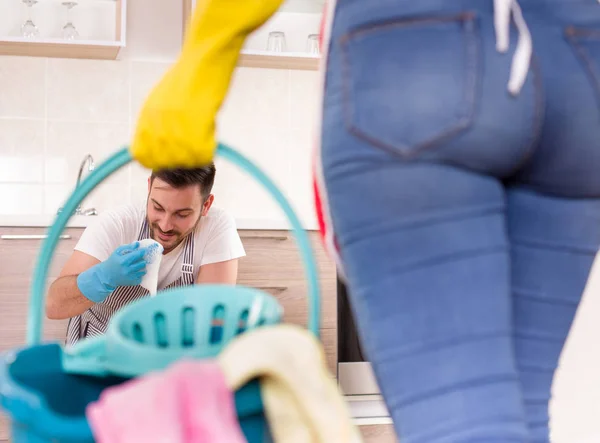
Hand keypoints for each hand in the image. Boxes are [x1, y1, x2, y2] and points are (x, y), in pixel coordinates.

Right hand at [77, 242, 147, 302]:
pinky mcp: (131, 282)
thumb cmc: (113, 261)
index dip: (142, 251)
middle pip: (143, 263)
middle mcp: (127, 269)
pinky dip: (140, 274)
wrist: (106, 275)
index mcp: (123, 261)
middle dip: (142, 260)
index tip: (144, 250)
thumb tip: (138, 244)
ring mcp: (130, 277)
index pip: (138, 254)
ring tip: (138, 265)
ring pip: (143, 270)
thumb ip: (128, 247)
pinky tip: (135, 271)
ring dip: (142, 267)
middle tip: (140, 258)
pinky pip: (141, 277)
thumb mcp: (117, 252)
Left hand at [130, 0, 284, 169]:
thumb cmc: (188, 76)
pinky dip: (208, 149)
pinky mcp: (196, 125)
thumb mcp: (162, 100)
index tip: (169, 158)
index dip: (155, 160)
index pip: (140, 154)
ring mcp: (176, 125)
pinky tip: (211, 135)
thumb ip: (157, 123)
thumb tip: (162, 145)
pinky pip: (201, 154)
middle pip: (163, 161)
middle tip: (192, 147)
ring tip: (204, 137)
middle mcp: (157, 123)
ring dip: (195, 154)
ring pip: (183, 160)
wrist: (205, 59)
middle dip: (179, 160)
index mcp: (146, 117)